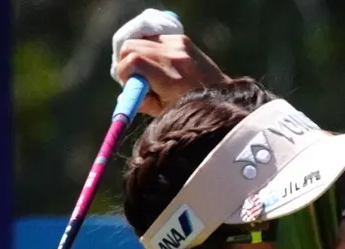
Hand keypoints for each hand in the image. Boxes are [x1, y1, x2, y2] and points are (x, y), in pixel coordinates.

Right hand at [111, 9, 226, 117]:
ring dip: (137, 54)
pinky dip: (150, 50)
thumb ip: (142, 102)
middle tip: (134, 78)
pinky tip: (159, 64)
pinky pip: (154, 39)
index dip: (124, 72)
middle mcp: (174, 57)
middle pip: (131, 46)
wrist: (221, 95)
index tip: (128, 84)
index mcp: (170, 79)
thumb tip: (123, 94)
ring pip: (141, 40)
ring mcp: (179, 45)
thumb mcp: (164, 113)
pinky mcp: (182, 39)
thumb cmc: (190, 110)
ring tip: (148, 72)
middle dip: (126, 62)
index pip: (134, 61)